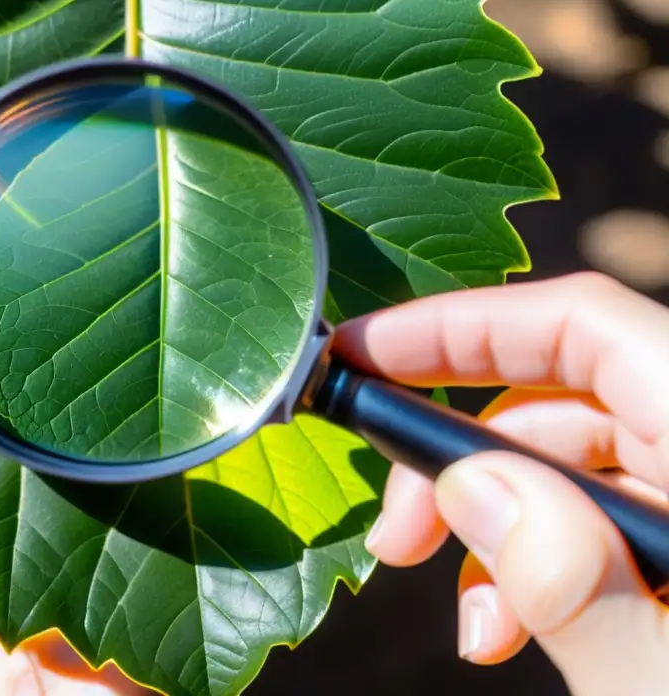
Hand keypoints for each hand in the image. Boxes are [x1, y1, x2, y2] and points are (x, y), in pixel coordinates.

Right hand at [334, 272, 668, 694]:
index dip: (463, 325)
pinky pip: (586, 520)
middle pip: (561, 398)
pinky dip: (526, 561)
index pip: (589, 329)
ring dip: (485, 526)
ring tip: (468, 620)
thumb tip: (475, 486)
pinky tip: (503, 627)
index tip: (362, 355)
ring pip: (563, 464)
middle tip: (395, 536)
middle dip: (455, 458)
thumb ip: (586, 596)